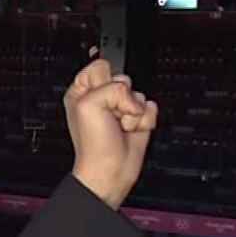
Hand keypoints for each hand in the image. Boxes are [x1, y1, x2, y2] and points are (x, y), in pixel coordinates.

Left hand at [64, 48, 158, 209]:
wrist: (111, 170)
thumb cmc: (93, 144)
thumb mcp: (89, 104)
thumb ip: (109, 87)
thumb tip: (131, 96)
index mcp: (83, 91)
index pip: (101, 66)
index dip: (104, 81)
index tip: (100, 98)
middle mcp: (103, 97)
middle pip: (123, 78)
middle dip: (121, 98)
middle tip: (112, 116)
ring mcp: (122, 108)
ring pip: (139, 93)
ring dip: (133, 112)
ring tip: (121, 126)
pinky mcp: (138, 117)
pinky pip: (151, 106)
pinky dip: (145, 120)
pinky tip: (133, 130)